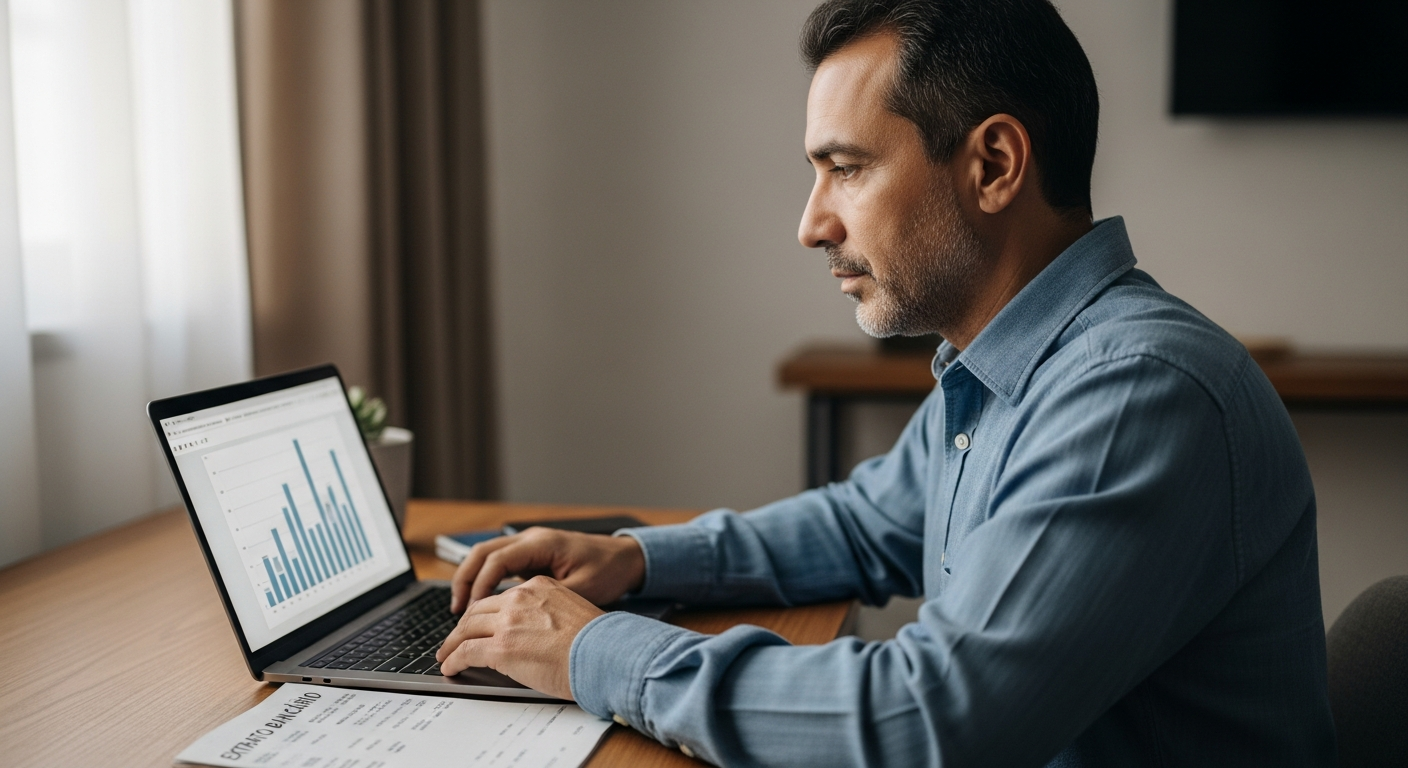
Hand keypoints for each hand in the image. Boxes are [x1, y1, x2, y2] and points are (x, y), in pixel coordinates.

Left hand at [435, 575, 602, 697]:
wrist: (604, 654)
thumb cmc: (598, 641)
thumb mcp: (571, 610)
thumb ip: (548, 613)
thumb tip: (536, 632)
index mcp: (538, 586)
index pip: (501, 598)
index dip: (485, 613)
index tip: (479, 624)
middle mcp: (520, 598)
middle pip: (478, 610)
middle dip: (464, 626)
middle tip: (455, 639)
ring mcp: (508, 623)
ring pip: (466, 629)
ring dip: (453, 643)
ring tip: (446, 655)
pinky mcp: (501, 648)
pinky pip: (466, 652)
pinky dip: (453, 660)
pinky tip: (450, 667)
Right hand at [449, 526, 645, 612]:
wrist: (627, 557)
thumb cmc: (609, 570)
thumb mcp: (582, 589)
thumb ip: (549, 601)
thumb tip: (518, 623)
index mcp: (541, 543)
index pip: (496, 560)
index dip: (479, 586)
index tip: (469, 612)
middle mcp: (531, 539)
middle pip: (482, 553)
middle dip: (464, 581)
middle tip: (456, 612)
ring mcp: (530, 545)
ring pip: (487, 557)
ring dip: (472, 581)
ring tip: (461, 611)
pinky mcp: (533, 556)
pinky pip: (500, 565)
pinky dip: (486, 582)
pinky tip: (483, 605)